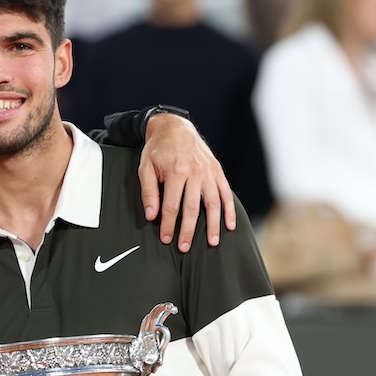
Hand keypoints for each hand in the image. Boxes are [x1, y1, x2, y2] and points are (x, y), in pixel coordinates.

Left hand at [139, 113, 235, 250]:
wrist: (175, 127)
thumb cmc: (158, 149)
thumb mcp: (145, 167)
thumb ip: (149, 192)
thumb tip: (151, 216)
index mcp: (176, 172)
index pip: (172, 206)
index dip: (169, 224)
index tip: (166, 239)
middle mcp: (195, 172)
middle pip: (193, 208)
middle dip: (188, 230)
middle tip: (184, 247)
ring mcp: (208, 172)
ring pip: (213, 203)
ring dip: (213, 225)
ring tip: (212, 243)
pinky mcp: (217, 171)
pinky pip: (226, 193)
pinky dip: (229, 210)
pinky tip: (230, 225)